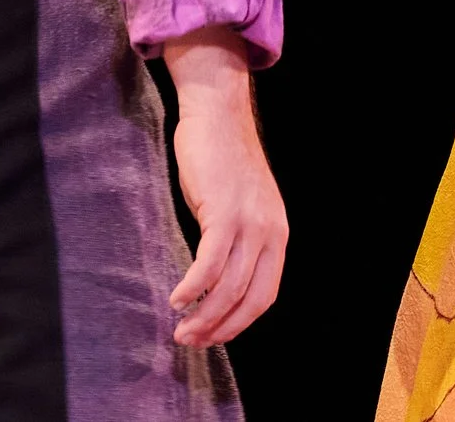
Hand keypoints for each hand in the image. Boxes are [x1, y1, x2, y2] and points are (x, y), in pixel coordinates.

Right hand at [164, 27, 286, 347]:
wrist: (218, 114)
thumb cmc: (221, 160)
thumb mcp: (241, 206)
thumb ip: (238, 240)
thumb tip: (218, 282)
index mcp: (277, 234)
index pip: (265, 296)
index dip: (239, 323)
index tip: (214, 338)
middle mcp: (269, 232)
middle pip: (248, 298)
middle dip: (219, 327)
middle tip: (190, 341)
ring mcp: (249, 222)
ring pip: (228, 287)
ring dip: (203, 315)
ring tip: (180, 329)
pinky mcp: (223, 212)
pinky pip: (210, 263)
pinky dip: (193, 287)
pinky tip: (177, 299)